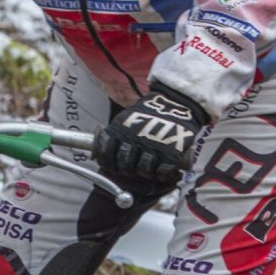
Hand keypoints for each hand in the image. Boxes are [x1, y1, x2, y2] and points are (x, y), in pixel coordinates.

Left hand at [95, 84, 209, 193]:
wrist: (176, 101)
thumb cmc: (150, 111)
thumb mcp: (127, 118)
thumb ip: (115, 135)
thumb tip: (99, 154)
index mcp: (121, 130)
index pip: (105, 153)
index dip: (107, 163)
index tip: (112, 165)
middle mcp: (135, 139)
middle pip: (125, 165)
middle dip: (128, 169)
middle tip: (134, 166)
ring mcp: (152, 146)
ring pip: (143, 170)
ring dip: (146, 171)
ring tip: (150, 166)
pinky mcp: (171, 153)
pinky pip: (162, 172)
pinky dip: (162, 173)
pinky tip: (163, 168)